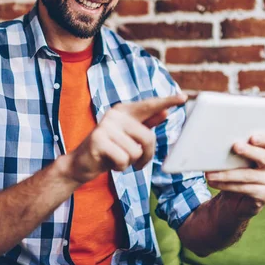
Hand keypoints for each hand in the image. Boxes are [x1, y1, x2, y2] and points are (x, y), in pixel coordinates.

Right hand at [62, 94, 186, 184]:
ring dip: (129, 163)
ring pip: (136, 151)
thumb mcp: (128, 137)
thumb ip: (146, 124)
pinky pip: (124, 159)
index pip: (149, 105)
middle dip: (145, 156)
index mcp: (124, 111)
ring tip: (116, 159)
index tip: (183, 97)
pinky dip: (119, 167)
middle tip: (136, 163)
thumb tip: (165, 113)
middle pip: (148, 138)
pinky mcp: (98, 140)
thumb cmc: (108, 149)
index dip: (167, 101)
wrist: (81, 163)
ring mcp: (105, 126)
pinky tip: (109, 163)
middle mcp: (115, 114)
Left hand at [205, 134, 264, 219]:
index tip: (252, 137)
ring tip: (210, 174)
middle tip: (235, 146)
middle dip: (249, 151)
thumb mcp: (237, 160)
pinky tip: (214, 183)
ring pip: (249, 175)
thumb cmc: (236, 172)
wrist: (236, 200)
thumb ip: (235, 150)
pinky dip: (226, 185)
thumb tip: (216, 142)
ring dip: (227, 174)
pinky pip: (244, 188)